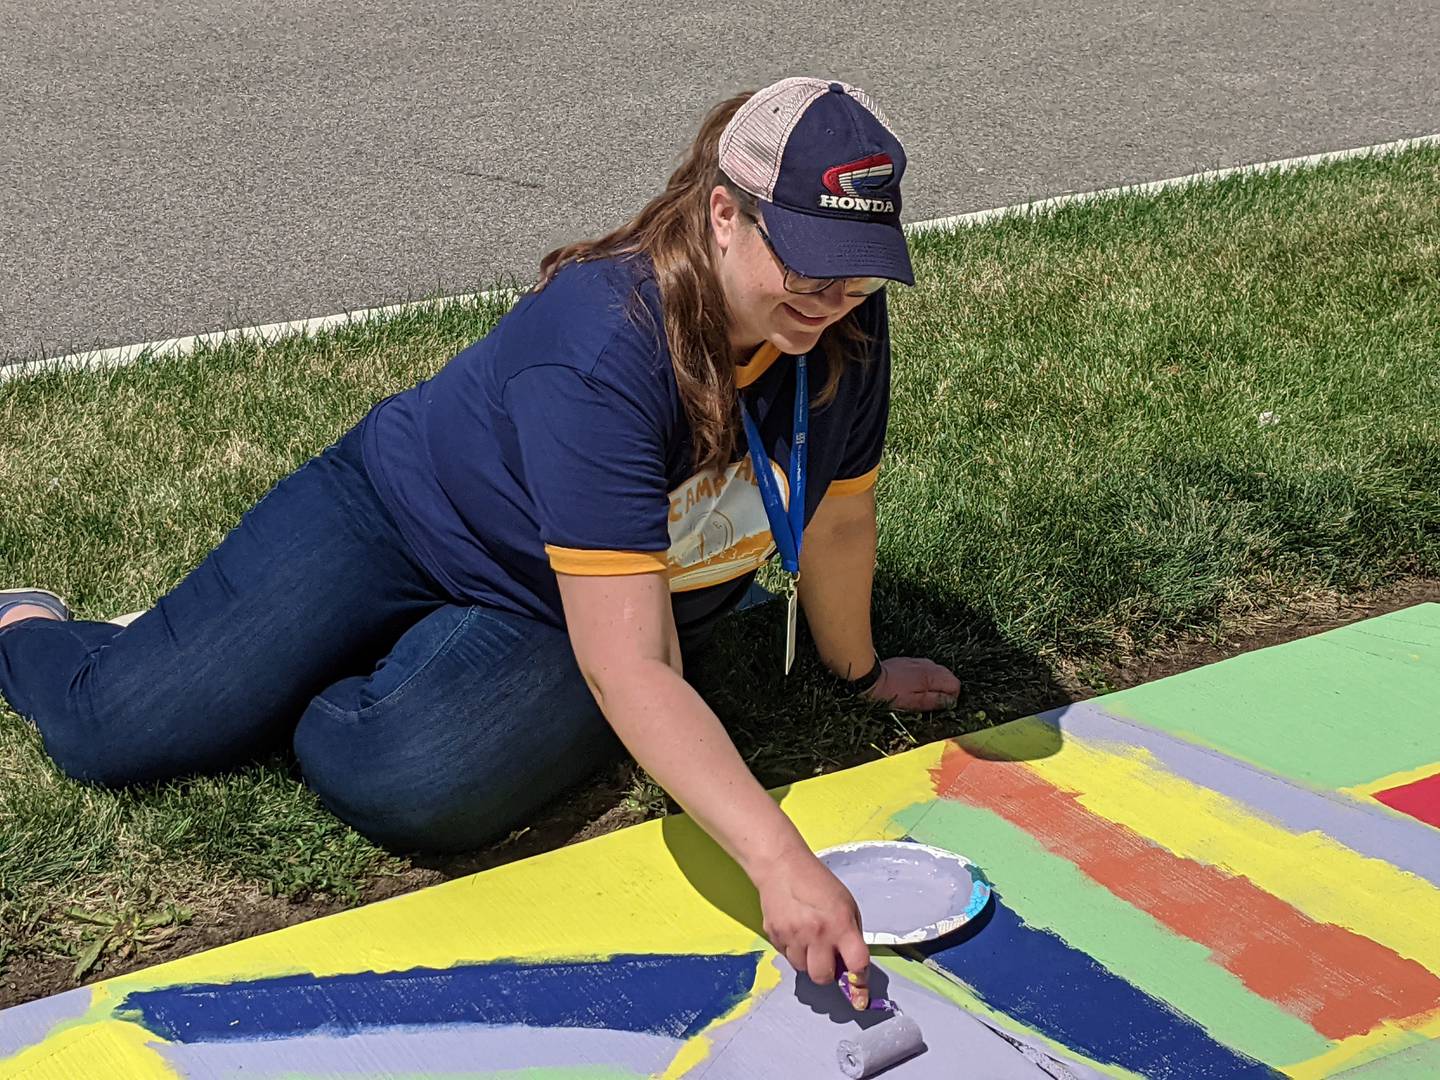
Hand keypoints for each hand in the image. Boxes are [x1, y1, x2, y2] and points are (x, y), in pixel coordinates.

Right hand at [752, 847, 869, 989]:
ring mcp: (793, 936)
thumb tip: (850, 964)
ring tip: (809, 939)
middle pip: (823, 977)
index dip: (860, 982)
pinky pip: (787, 957)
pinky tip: (794, 931)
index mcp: (840, 924)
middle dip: (828, 972)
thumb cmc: (818, 882)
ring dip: (809, 961)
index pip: (857, 964)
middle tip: (828, 958)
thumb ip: (851, 934)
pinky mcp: (775, 936)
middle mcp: (817, 934)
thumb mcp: (846, 904)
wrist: (782, 866)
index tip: (860, 995)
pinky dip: (793, 951)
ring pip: (803, 970)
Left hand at [865, 657, 960, 711]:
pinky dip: (925, 678)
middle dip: (944, 690)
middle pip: (948, 677)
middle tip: (930, 702)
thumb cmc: (891, 694)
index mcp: (931, 676)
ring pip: (937, 672)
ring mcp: (918, 661)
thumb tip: (951, 701)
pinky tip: (913, 686)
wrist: (869, 678)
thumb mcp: (914, 703)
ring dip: (934, 684)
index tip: (940, 706)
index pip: (955, 685)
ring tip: (920, 695)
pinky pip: (925, 669)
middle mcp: (928, 665)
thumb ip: (934, 701)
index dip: (951, 698)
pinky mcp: (909, 661)